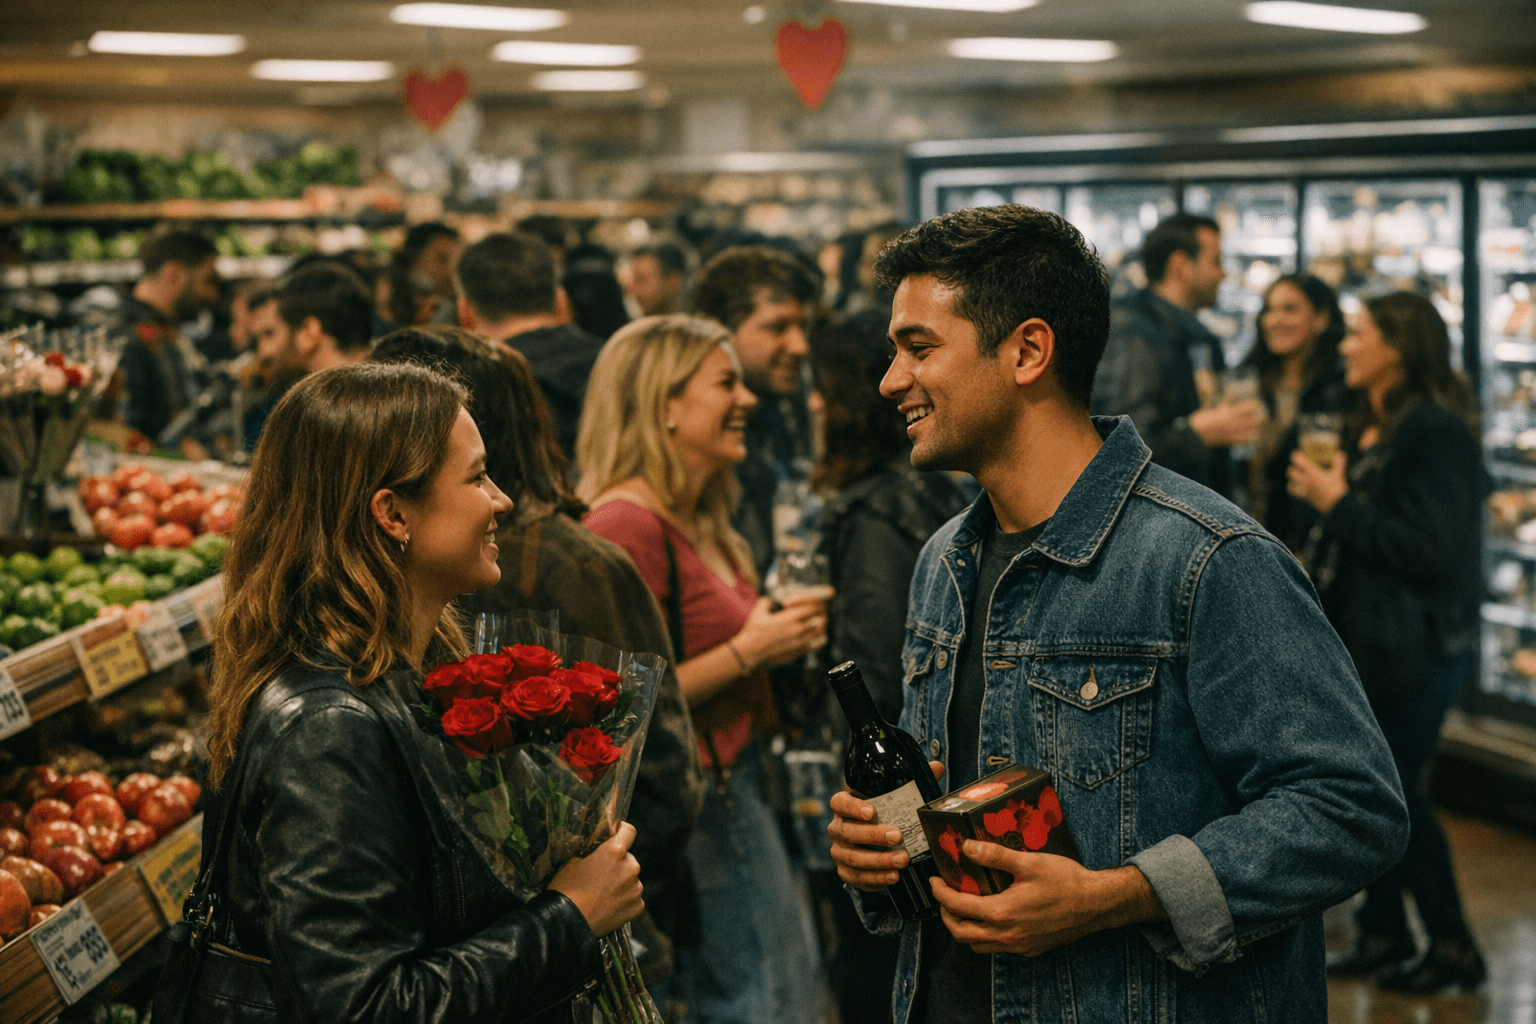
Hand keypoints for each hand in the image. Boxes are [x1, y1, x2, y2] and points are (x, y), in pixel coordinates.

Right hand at [548, 821, 643, 935]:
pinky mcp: (638, 906)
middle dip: (618, 864)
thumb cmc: (566, 890)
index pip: (629, 831)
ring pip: (631, 879)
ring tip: (602, 895)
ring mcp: (636, 888)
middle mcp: (631, 867)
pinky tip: (608, 906)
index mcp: (615, 851)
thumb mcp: (572, 862)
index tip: (617, 835)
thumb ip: (591, 853)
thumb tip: (596, 852)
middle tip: (601, 876)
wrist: (568, 923)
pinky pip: (633, 898)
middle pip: (628, 859)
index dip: (622, 832)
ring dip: (621, 883)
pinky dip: (624, 900)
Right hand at [735, 594, 830, 667]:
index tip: (820, 597)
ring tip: (819, 619)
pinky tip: (817, 635)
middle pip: (820, 618)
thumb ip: (769, 601)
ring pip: (820, 632)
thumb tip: (774, 601)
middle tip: (819, 608)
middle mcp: (798, 630)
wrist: (750, 652)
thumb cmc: (753, 631)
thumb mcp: (759, 610)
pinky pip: (815, 645)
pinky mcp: (798, 652)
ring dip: (821, 624)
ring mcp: (799, 643)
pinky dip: (819, 638)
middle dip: (821, 611)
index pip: (813, 607)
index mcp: (790, 618)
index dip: (818, 600)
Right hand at [828, 761, 943, 891]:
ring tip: (902, 860)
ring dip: (879, 860)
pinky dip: (876, 879)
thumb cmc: (884, 816)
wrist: (873, 844)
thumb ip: (912, 783)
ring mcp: (840, 852)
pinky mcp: (846, 872)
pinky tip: (893, 876)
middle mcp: (838, 828)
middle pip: (848, 832)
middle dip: (874, 835)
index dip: (853, 807)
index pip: (840, 803)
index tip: (872, 810)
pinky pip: (858, 878)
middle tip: (898, 836)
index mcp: (844, 806)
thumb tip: (936, 767)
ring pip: (854, 858)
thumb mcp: (895, 799)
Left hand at [929, 839, 1162, 956]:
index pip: (958, 907)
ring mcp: (1019, 945)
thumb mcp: (1029, 862)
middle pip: (961, 933)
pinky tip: (991, 917)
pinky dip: (985, 936)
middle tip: (944, 895)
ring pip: (978, 945)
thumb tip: (967, 848)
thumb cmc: (1067, 882)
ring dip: (965, 928)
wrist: (1096, 904)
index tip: (935, 881)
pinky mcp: (1030, 949)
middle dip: (946, 914)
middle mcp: (1008, 935)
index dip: (940, 894)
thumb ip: (995, 856)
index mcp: (1002, 913)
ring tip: (964, 907)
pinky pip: (998, 948)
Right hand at [1188, 400, 1265, 447]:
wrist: (1195, 433)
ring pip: (1254, 432)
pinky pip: (1245, 441)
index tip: (1256, 405)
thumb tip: (1226, 408)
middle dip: (1260, 418)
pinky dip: (1249, 438)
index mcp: (1231, 412)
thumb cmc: (1201, 420)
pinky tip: (1250, 437)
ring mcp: (1234, 432)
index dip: (1255, 405)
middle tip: (1262, 417)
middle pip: (1256, 419)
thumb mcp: (1212, 412)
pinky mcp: (1231, 440)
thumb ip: (1222, 411)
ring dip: (1256, 429)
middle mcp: (1235, 422)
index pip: (1251, 407)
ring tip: (1257, 428)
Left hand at [1286, 449, 1347, 513]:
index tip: (1299, 454)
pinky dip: (1293, 489)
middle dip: (1294, 467)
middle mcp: (1304, 480)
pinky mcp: (1303, 498)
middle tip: (1299, 466)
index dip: (1296, 456)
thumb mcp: (1339, 474)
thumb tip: (1340, 453)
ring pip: (1290, 482)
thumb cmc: (1336, 489)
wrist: (1335, 506)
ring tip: (1297, 477)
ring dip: (1292, 479)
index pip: (1297, 460)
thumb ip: (1339, 463)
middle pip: (1291, 471)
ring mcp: (1303, 490)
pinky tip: (1298, 487)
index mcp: (1312, 472)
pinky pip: (1292, 492)